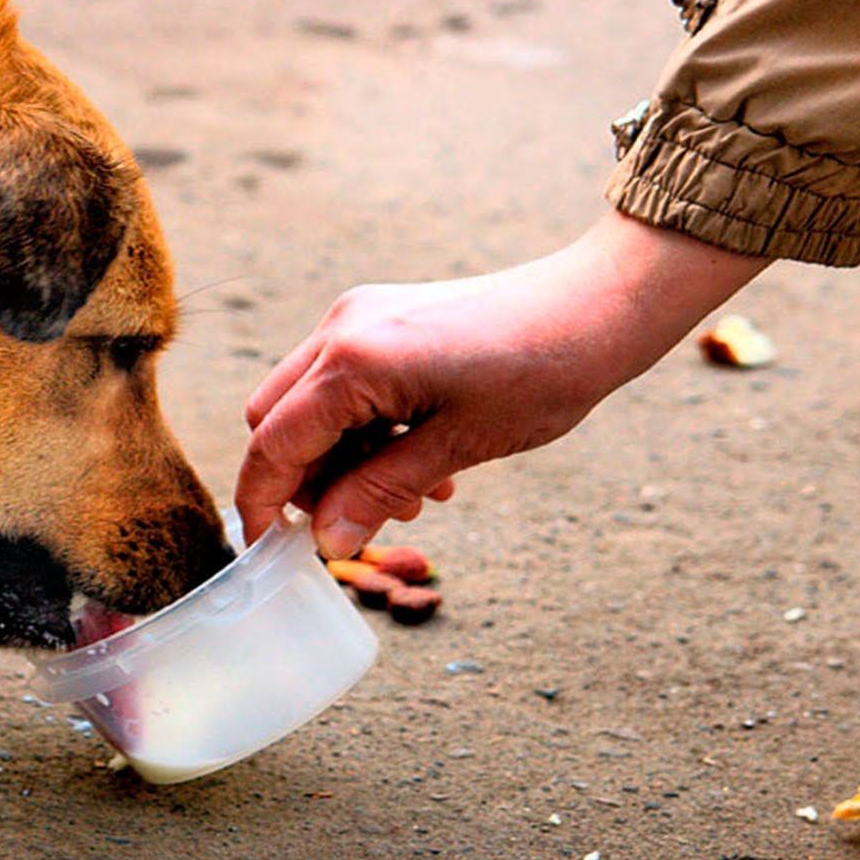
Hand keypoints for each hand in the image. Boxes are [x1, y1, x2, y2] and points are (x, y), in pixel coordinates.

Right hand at [236, 212, 770, 556]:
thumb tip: (326, 542)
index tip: (272, 553)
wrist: (596, 305)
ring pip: (308, 405)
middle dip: (303, 481)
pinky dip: (363, 431)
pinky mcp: (382, 318)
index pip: (273, 443)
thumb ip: (379, 493)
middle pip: (274, 420)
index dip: (263, 503)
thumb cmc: (540, 372)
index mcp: (353, 359)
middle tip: (356, 523)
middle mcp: (342, 328)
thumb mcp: (458, 448)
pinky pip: (343, 384)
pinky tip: (422, 462)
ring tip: (411, 498)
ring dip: (340, 460)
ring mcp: (360, 318)